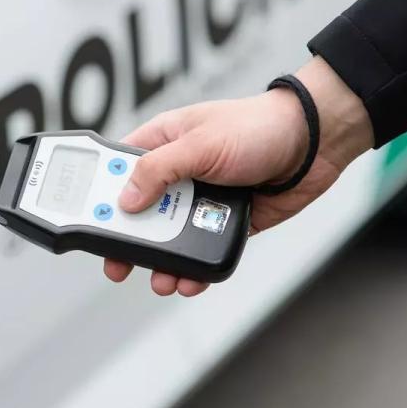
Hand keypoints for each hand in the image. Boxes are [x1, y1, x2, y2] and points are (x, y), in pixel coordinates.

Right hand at [105, 56, 374, 296]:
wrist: (316, 144)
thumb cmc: (259, 126)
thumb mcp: (200, 144)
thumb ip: (159, 170)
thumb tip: (126, 200)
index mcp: (162, 143)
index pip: (120, 171)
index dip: (102, 198)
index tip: (90, 224)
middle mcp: (177, 173)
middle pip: (140, 213)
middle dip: (129, 242)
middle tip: (118, 266)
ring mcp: (200, 199)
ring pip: (170, 237)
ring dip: (162, 262)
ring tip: (161, 280)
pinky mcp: (224, 221)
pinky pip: (201, 249)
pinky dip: (193, 268)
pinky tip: (189, 281)